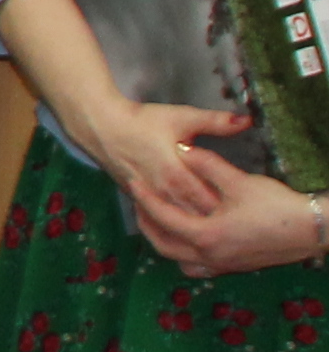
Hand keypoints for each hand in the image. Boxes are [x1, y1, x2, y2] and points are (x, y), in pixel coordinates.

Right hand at [76, 100, 248, 230]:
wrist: (101, 126)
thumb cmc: (142, 121)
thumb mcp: (182, 117)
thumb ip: (216, 122)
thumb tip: (247, 120)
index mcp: (178, 174)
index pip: (210, 200)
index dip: (230, 209)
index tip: (249, 212)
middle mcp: (164, 192)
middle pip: (196, 216)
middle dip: (216, 222)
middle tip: (240, 227)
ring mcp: (150, 199)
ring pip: (177, 222)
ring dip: (196, 228)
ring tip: (218, 233)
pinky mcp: (139, 200)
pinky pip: (160, 220)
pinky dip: (176, 227)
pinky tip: (190, 233)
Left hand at [133, 152, 328, 276]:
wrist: (312, 229)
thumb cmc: (276, 206)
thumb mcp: (239, 181)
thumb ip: (207, 164)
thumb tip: (183, 149)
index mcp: (205, 236)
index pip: (163, 219)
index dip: (145, 200)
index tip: (134, 185)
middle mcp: (209, 256)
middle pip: (163, 245)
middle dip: (147, 225)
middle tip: (139, 206)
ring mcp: (222, 265)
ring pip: (180, 260)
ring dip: (165, 243)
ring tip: (159, 222)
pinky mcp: (235, 266)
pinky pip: (199, 267)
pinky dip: (187, 256)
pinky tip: (189, 242)